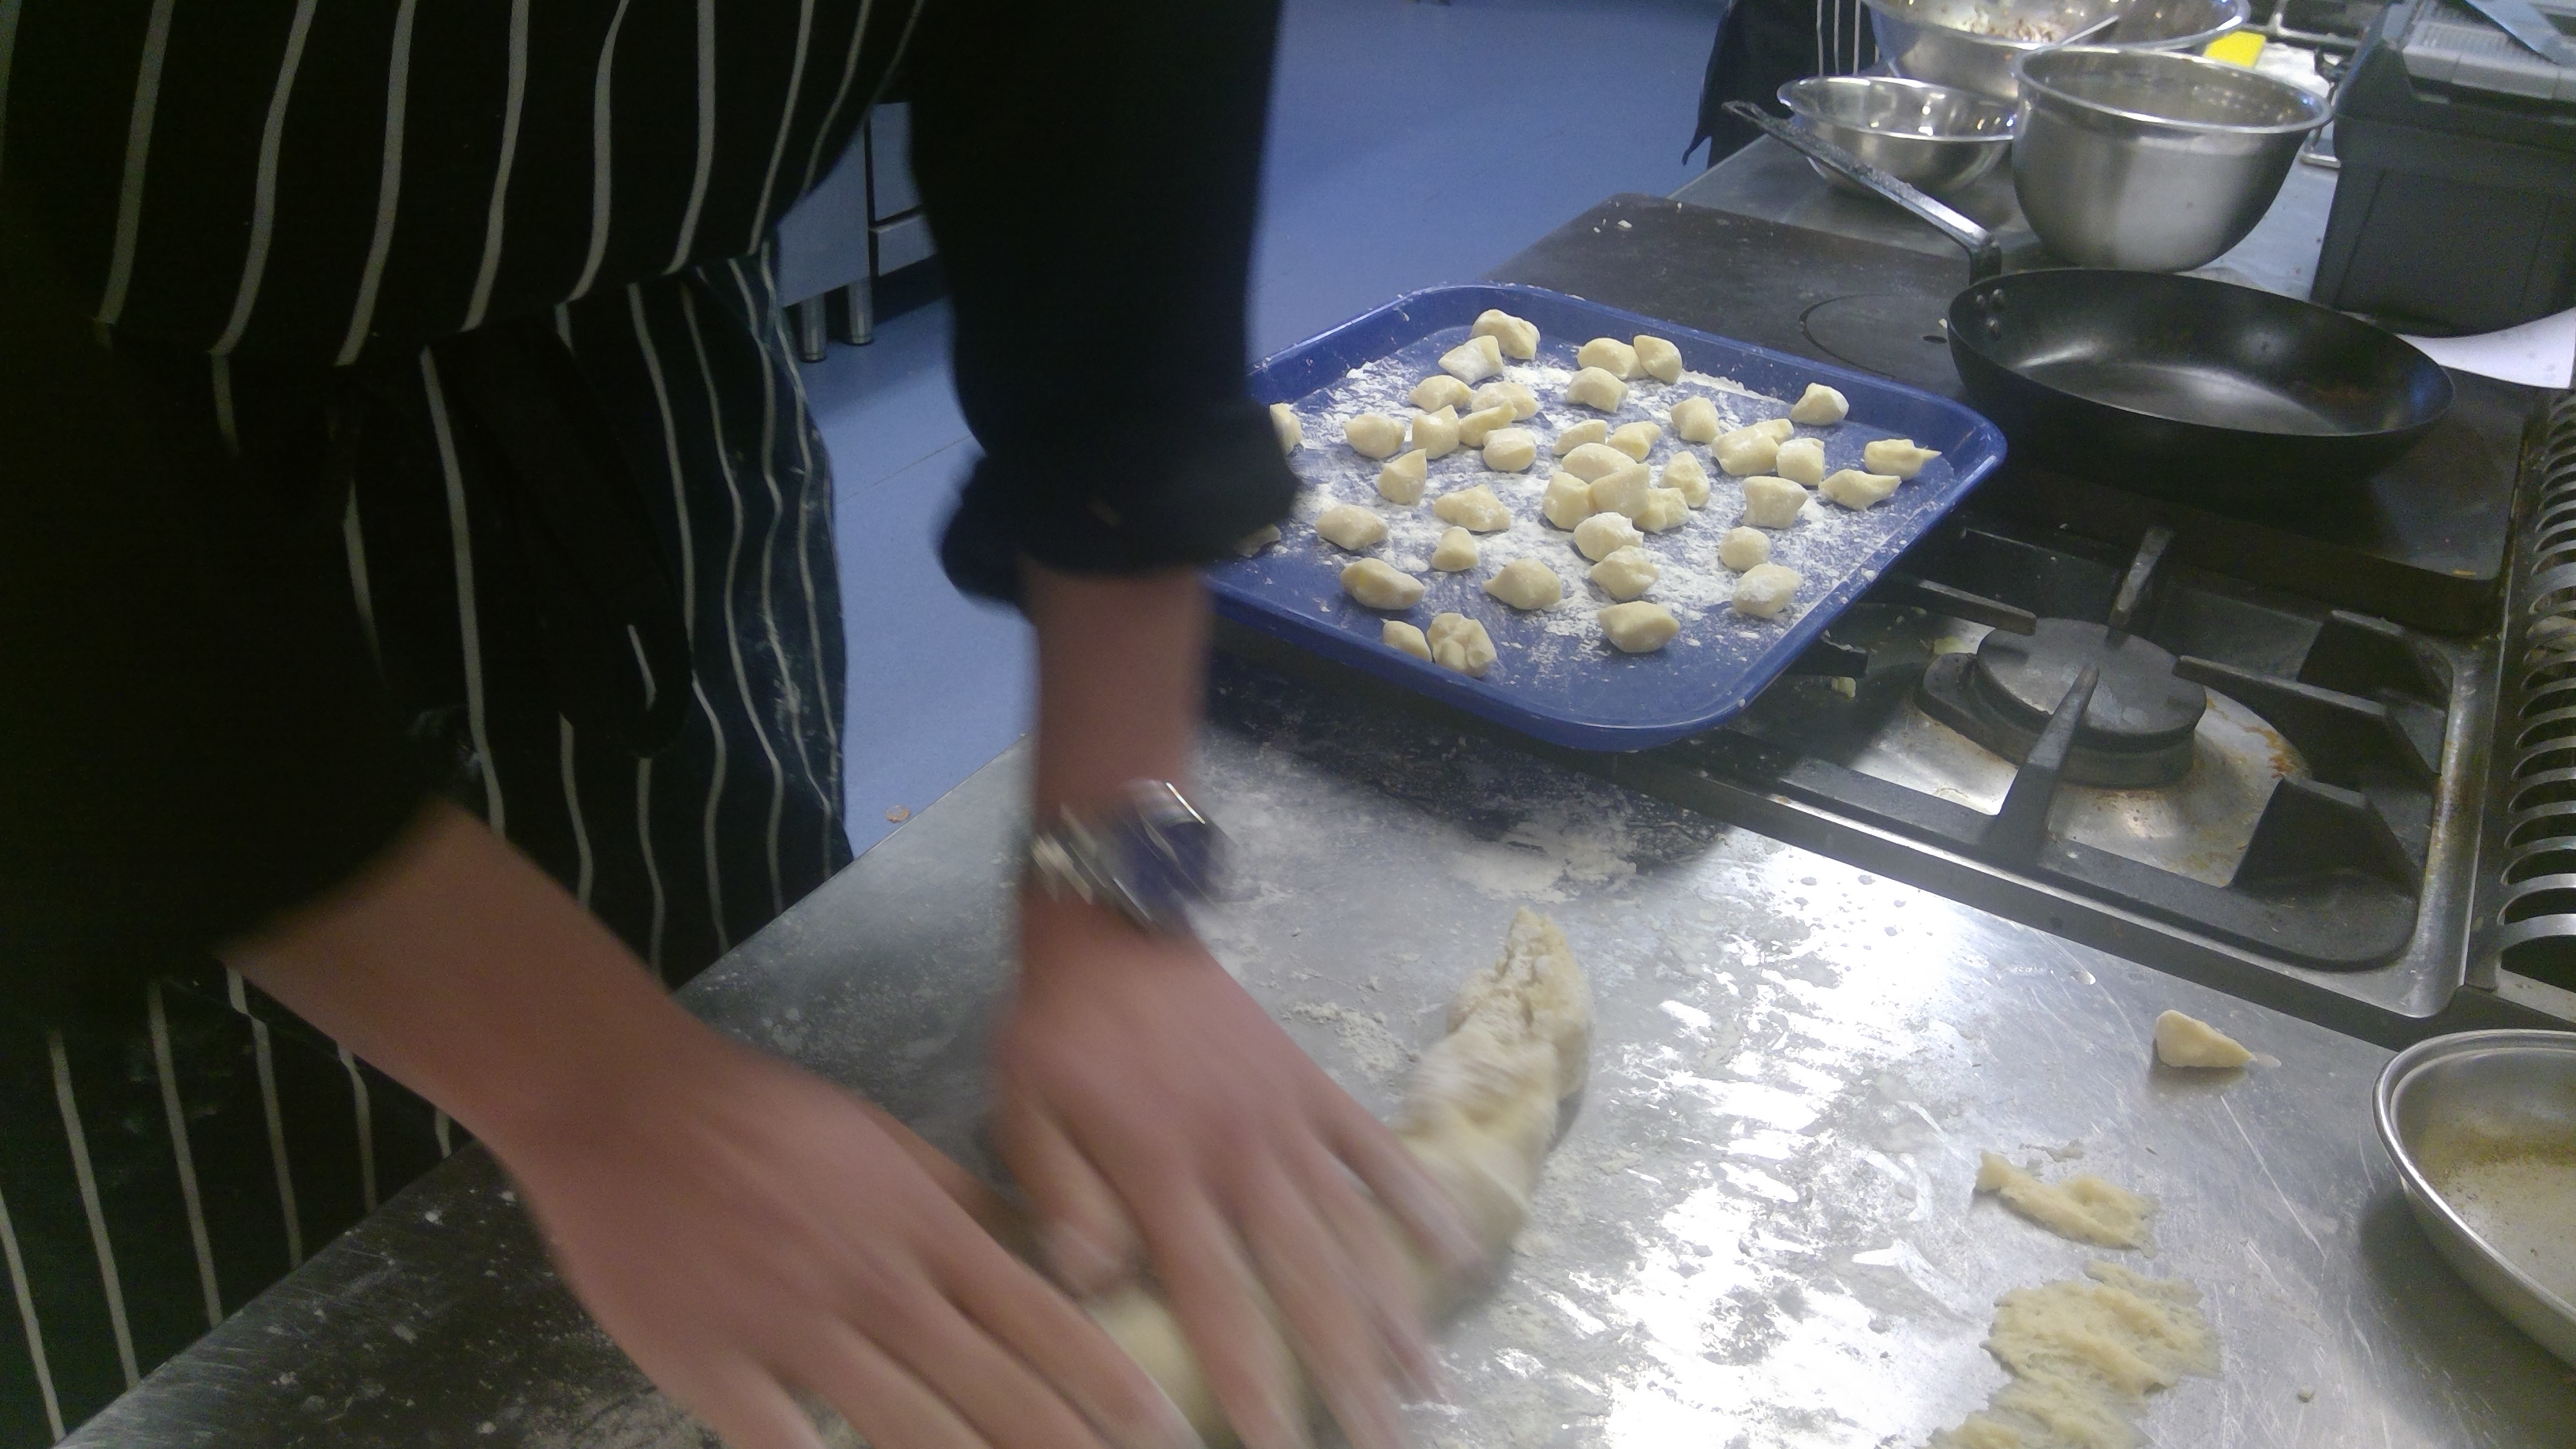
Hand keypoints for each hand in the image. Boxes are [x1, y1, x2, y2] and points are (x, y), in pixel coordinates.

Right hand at [502, 1025, 1194, 1448]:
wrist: (624, 1105)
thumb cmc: (762, 1118)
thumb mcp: (884, 1143)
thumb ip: (961, 1206)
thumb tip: (1042, 1259)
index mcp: (923, 1226)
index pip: (1043, 1319)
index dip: (1110, 1385)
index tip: (1169, 1430)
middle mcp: (876, 1283)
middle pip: (995, 1390)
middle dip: (1069, 1448)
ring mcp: (794, 1330)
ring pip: (909, 1430)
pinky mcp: (715, 1369)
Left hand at [995, 892, 1482, 1448]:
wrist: (1113, 923)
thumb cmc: (1058, 1030)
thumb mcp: (1025, 1110)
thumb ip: (1062, 1196)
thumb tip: (1095, 1284)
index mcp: (1164, 1172)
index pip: (1218, 1301)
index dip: (1253, 1384)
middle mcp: (1241, 1154)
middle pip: (1307, 1284)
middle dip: (1346, 1376)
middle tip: (1381, 1442)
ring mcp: (1286, 1119)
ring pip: (1353, 1229)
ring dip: (1394, 1311)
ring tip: (1429, 1386)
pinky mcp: (1312, 1084)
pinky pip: (1375, 1150)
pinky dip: (1419, 1199)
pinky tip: (1459, 1253)